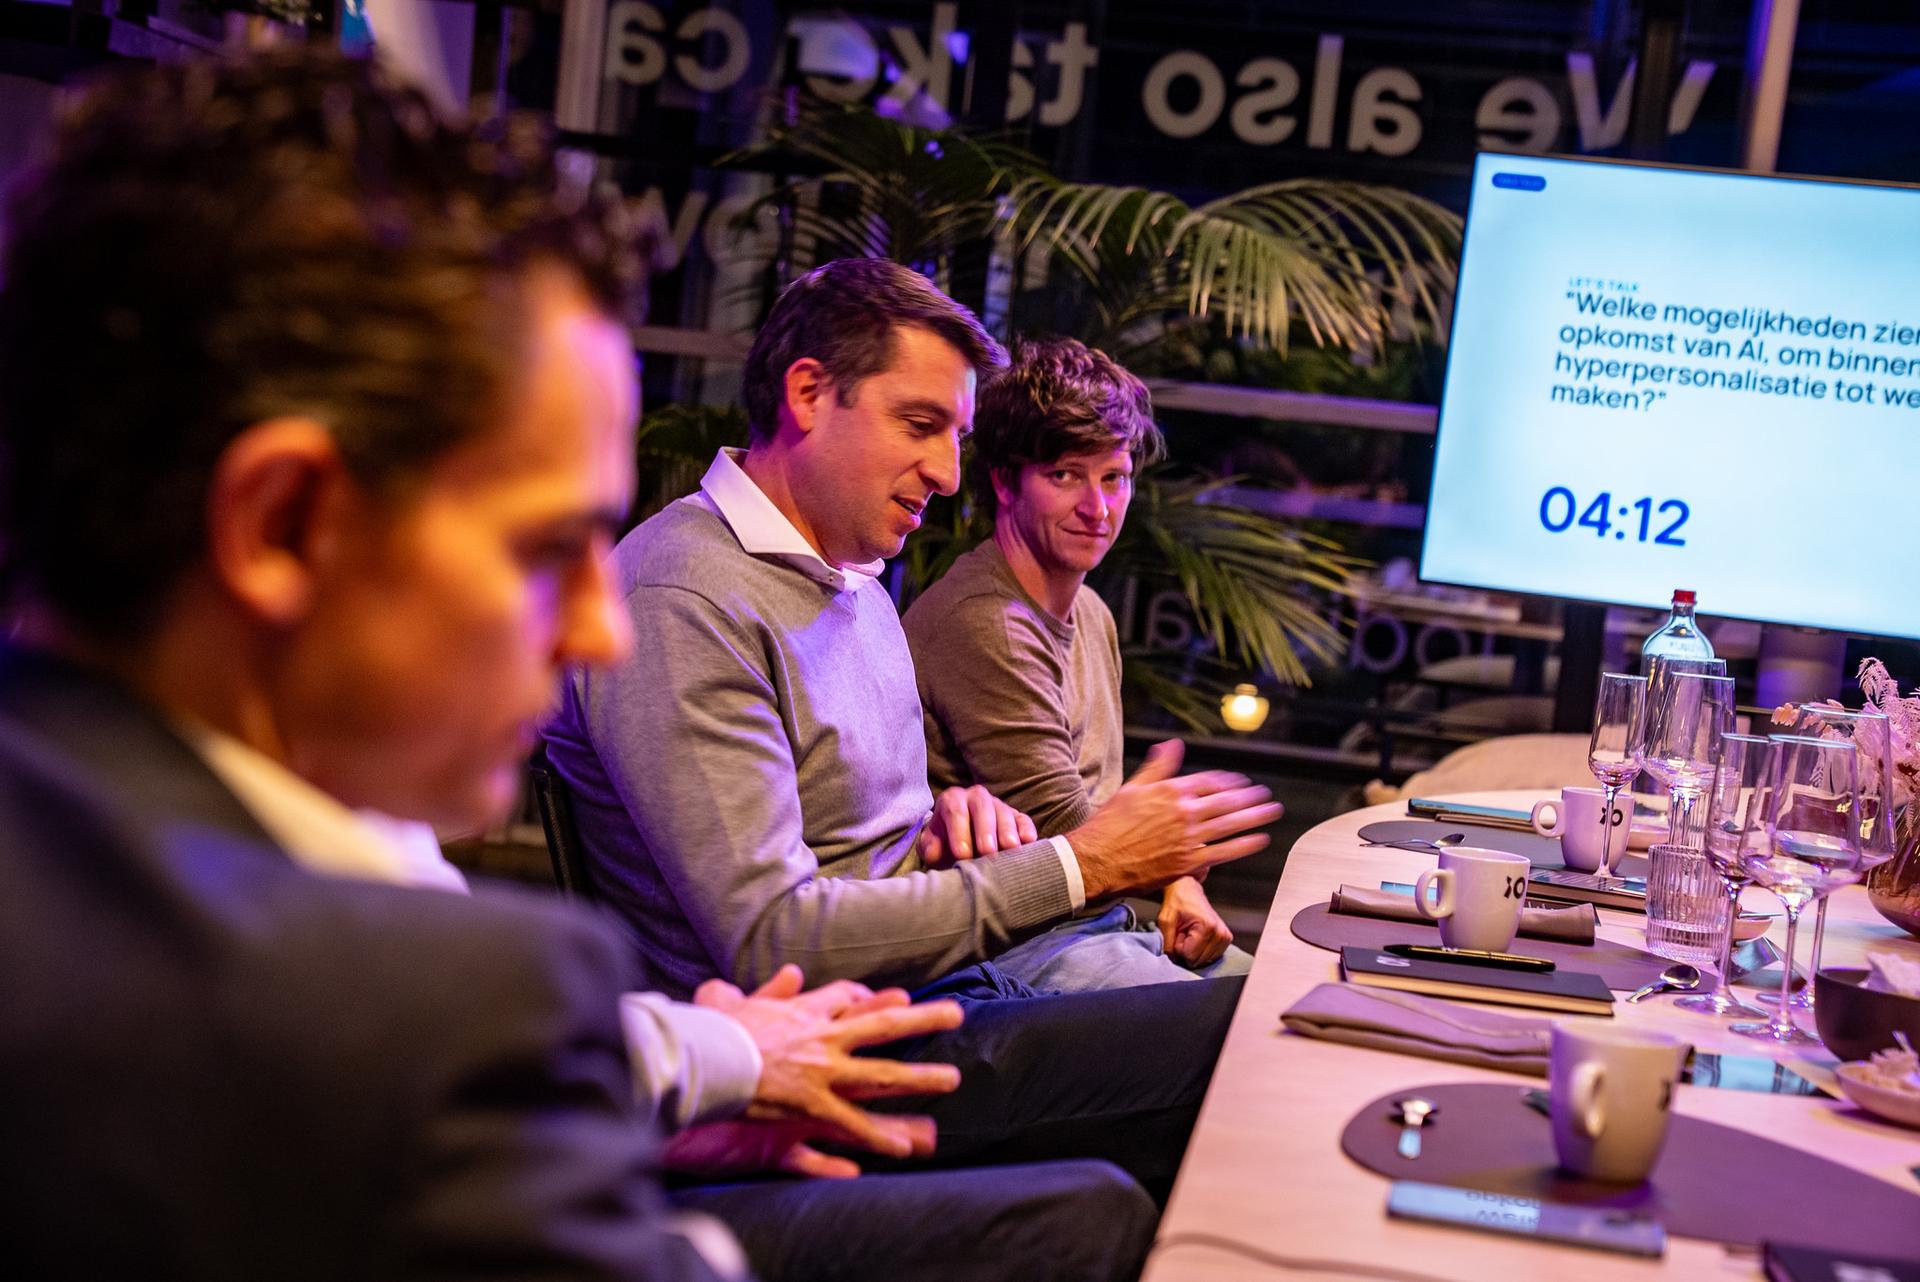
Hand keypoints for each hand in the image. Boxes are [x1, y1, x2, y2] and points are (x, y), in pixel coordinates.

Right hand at [686, 965, 962, 1176]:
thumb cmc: (717, 1030)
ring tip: (952, 1079)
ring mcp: (822, 1073)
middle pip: (882, 1025)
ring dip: (918, 1077)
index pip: (850, 1000)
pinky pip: (851, 1125)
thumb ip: (770, 989)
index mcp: (805, 1013)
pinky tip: (901, 1147)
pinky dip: (876, 1137)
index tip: (902, 998)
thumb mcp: (739, 1000)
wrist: (706, 1058)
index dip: (876, 999)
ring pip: (881, 1075)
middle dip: (922, 1019)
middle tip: (956, 1015)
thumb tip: (793, 972)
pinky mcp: (811, 1105)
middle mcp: (823, 1039)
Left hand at [916, 785, 1037, 866]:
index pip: (955, 811)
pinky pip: (1024, 820)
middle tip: (988, 852)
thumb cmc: (945, 845)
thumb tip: (935, 851)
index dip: (959, 832)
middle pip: (982, 808)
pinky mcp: (1017, 817)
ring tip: (1010, 848)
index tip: (962, 854)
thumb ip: (930, 848)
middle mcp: (976, 797)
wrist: (961, 845)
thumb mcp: (932, 846)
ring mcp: (999, 806)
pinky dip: (1026, 830)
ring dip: (1008, 832)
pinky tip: (1028, 842)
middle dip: (985, 831)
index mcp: (952, 800)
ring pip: (1004, 813)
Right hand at [1068, 740, 1283, 899]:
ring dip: (1255, 816)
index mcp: (1171, 791)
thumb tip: (1174, 744)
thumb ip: (1159, 766)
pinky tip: (1260, 840)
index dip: (1228, 782)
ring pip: (1231, 824)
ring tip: (1271, 811)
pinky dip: (1245, 845)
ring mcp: (1189, 839)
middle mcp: (1185, 813)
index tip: (1240, 783)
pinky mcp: (1189, 863)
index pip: (1209, 782)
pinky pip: (1225, 852)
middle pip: (1226, 801)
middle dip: (1249, 797)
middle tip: (1265, 795)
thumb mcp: (1132, 787)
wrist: (1097, 860)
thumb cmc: (1110, 824)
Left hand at [1157, 875, 1232, 967]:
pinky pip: (1210, 957)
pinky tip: (1198, 937)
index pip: (1190, 956)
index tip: (1178, 932)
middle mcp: (1221, 933)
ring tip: (1190, 933)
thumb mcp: (1166, 922)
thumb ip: (1168, 944)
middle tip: (1184, 932)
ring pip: (1204, 961)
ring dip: (1193, 950)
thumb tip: (1173, 962)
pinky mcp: (1226, 939)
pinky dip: (1201, 950)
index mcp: (1208, 927)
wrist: (1188, 891)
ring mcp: (1225, 937)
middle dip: (1186, 950)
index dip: (1179, 947)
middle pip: (1198, 961)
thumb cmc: (1176, 903)